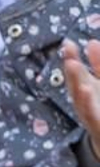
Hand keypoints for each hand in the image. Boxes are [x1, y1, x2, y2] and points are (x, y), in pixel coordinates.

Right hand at [61, 40, 99, 160]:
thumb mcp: (97, 82)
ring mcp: (89, 114)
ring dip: (81, 95)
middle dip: (72, 74)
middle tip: (70, 59)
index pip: (75, 71)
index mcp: (84, 87)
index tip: (68, 43)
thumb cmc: (98, 105)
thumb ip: (97, 64)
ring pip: (83, 104)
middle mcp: (83, 101)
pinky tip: (87, 93)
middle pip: (76, 86)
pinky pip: (93, 117)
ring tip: (81, 82)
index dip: (71, 58)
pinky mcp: (96, 124)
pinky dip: (89, 107)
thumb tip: (91, 42)